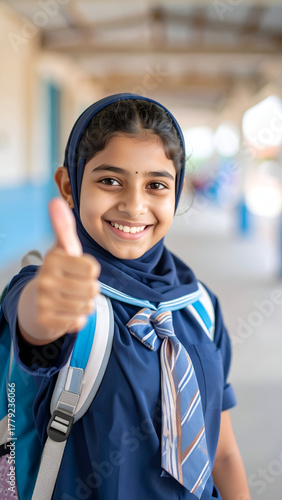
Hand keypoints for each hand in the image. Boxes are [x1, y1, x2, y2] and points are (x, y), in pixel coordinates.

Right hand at [18, 198, 100, 343]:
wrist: (36, 302)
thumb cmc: (58, 272)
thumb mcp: (63, 249)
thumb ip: (64, 227)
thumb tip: (55, 201)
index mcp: (53, 258)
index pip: (93, 268)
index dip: (90, 271)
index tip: (77, 270)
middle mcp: (45, 278)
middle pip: (93, 288)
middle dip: (89, 289)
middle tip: (75, 287)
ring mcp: (44, 300)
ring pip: (87, 306)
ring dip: (84, 304)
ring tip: (71, 298)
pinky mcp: (45, 320)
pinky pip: (78, 321)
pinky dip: (77, 319)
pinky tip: (65, 312)